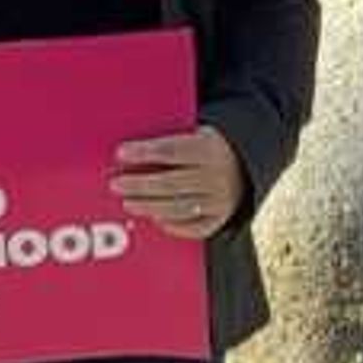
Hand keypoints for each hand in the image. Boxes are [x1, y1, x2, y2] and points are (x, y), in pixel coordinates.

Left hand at [113, 126, 246, 243]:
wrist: (245, 164)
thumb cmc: (208, 147)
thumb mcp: (196, 133)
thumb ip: (170, 142)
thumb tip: (131, 151)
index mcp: (210, 149)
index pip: (172, 150)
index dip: (145, 152)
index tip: (121, 153)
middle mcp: (217, 175)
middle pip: (171, 183)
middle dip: (140, 184)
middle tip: (116, 184)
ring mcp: (220, 200)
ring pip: (179, 207)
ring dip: (150, 206)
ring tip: (128, 203)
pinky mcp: (221, 218)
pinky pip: (195, 228)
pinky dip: (173, 225)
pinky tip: (155, 219)